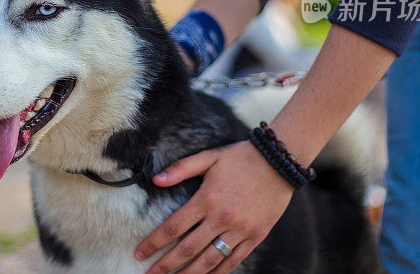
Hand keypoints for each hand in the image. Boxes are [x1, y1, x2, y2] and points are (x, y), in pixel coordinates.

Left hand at [135, 141, 293, 273]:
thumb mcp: (210, 157)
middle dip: (166, 265)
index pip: (174, 227)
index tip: (140, 253)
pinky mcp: (255, 237)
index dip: (155, 242)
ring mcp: (240, 231)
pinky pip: (233, 262)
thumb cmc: (241, 158)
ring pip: (210, 261)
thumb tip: (156, 180)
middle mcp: (222, 218)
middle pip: (188, 249)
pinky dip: (217, 273)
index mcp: (207, 199)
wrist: (279, 163)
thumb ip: (181, 169)